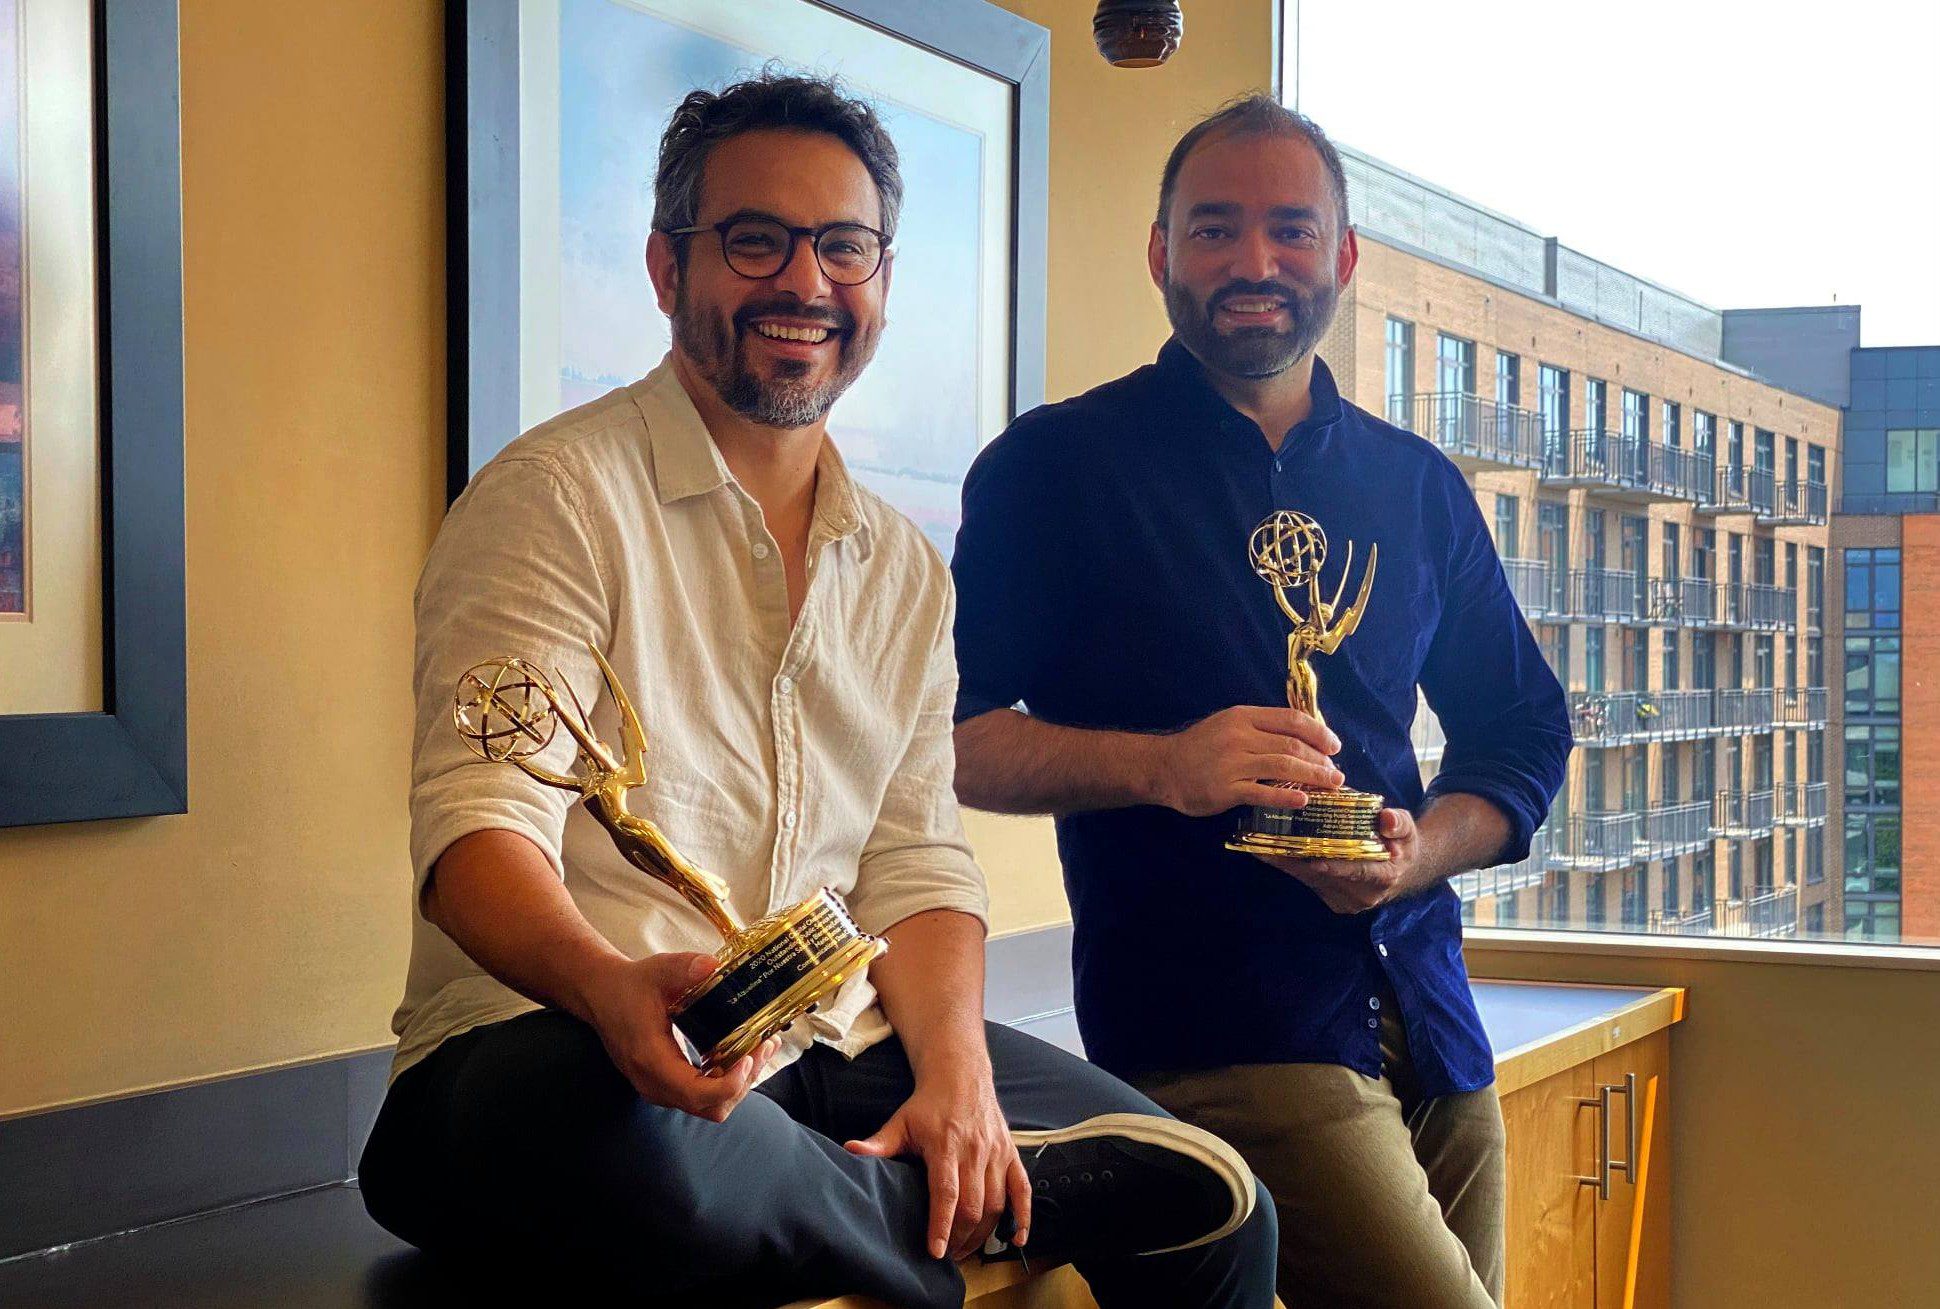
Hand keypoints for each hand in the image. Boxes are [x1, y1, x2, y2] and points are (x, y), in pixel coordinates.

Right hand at [584, 951, 780, 1122]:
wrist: (601, 995)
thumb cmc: (630, 985)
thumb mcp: (657, 970)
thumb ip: (684, 967)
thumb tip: (712, 966)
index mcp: (652, 1060)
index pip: (696, 1093)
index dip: (729, 1084)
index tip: (749, 1055)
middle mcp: (654, 1083)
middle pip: (710, 1107)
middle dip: (743, 1082)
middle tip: (763, 1047)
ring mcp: (659, 1088)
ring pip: (708, 1107)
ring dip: (738, 1084)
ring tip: (759, 1049)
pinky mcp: (665, 1085)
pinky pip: (700, 1098)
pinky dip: (725, 1083)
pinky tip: (741, 1055)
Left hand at [844, 1062, 1031, 1261]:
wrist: (961, 1075)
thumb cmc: (929, 1104)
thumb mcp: (900, 1121)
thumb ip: (879, 1144)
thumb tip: (850, 1153)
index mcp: (946, 1144)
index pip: (946, 1191)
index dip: (942, 1224)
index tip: (937, 1251)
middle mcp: (975, 1150)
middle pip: (973, 1204)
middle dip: (961, 1237)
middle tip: (948, 1257)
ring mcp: (996, 1153)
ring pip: (997, 1202)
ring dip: (984, 1233)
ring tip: (966, 1250)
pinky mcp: (1011, 1154)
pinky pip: (1023, 1189)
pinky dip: (1023, 1216)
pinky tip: (1016, 1239)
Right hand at [1154, 705, 1344, 816]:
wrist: (1164, 767)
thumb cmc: (1201, 746)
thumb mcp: (1229, 724)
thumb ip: (1260, 728)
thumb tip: (1301, 737)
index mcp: (1244, 717)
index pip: (1291, 720)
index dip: (1319, 732)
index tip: (1335, 746)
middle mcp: (1240, 737)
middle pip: (1292, 746)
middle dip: (1320, 759)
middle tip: (1335, 772)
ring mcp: (1233, 763)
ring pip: (1284, 767)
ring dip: (1313, 776)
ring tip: (1331, 784)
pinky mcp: (1226, 789)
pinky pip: (1263, 793)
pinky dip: (1286, 797)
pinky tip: (1303, 800)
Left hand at [1257, 807, 1433, 913]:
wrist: (1403, 870)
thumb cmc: (1402, 844)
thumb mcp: (1407, 830)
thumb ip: (1399, 824)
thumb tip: (1387, 820)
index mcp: (1383, 877)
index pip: (1356, 871)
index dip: (1335, 866)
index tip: (1314, 859)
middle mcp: (1362, 895)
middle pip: (1323, 876)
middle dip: (1294, 859)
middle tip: (1265, 843)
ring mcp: (1345, 901)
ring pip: (1310, 879)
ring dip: (1285, 862)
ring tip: (1258, 845)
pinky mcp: (1331, 899)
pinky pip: (1307, 881)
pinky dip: (1290, 865)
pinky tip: (1269, 851)